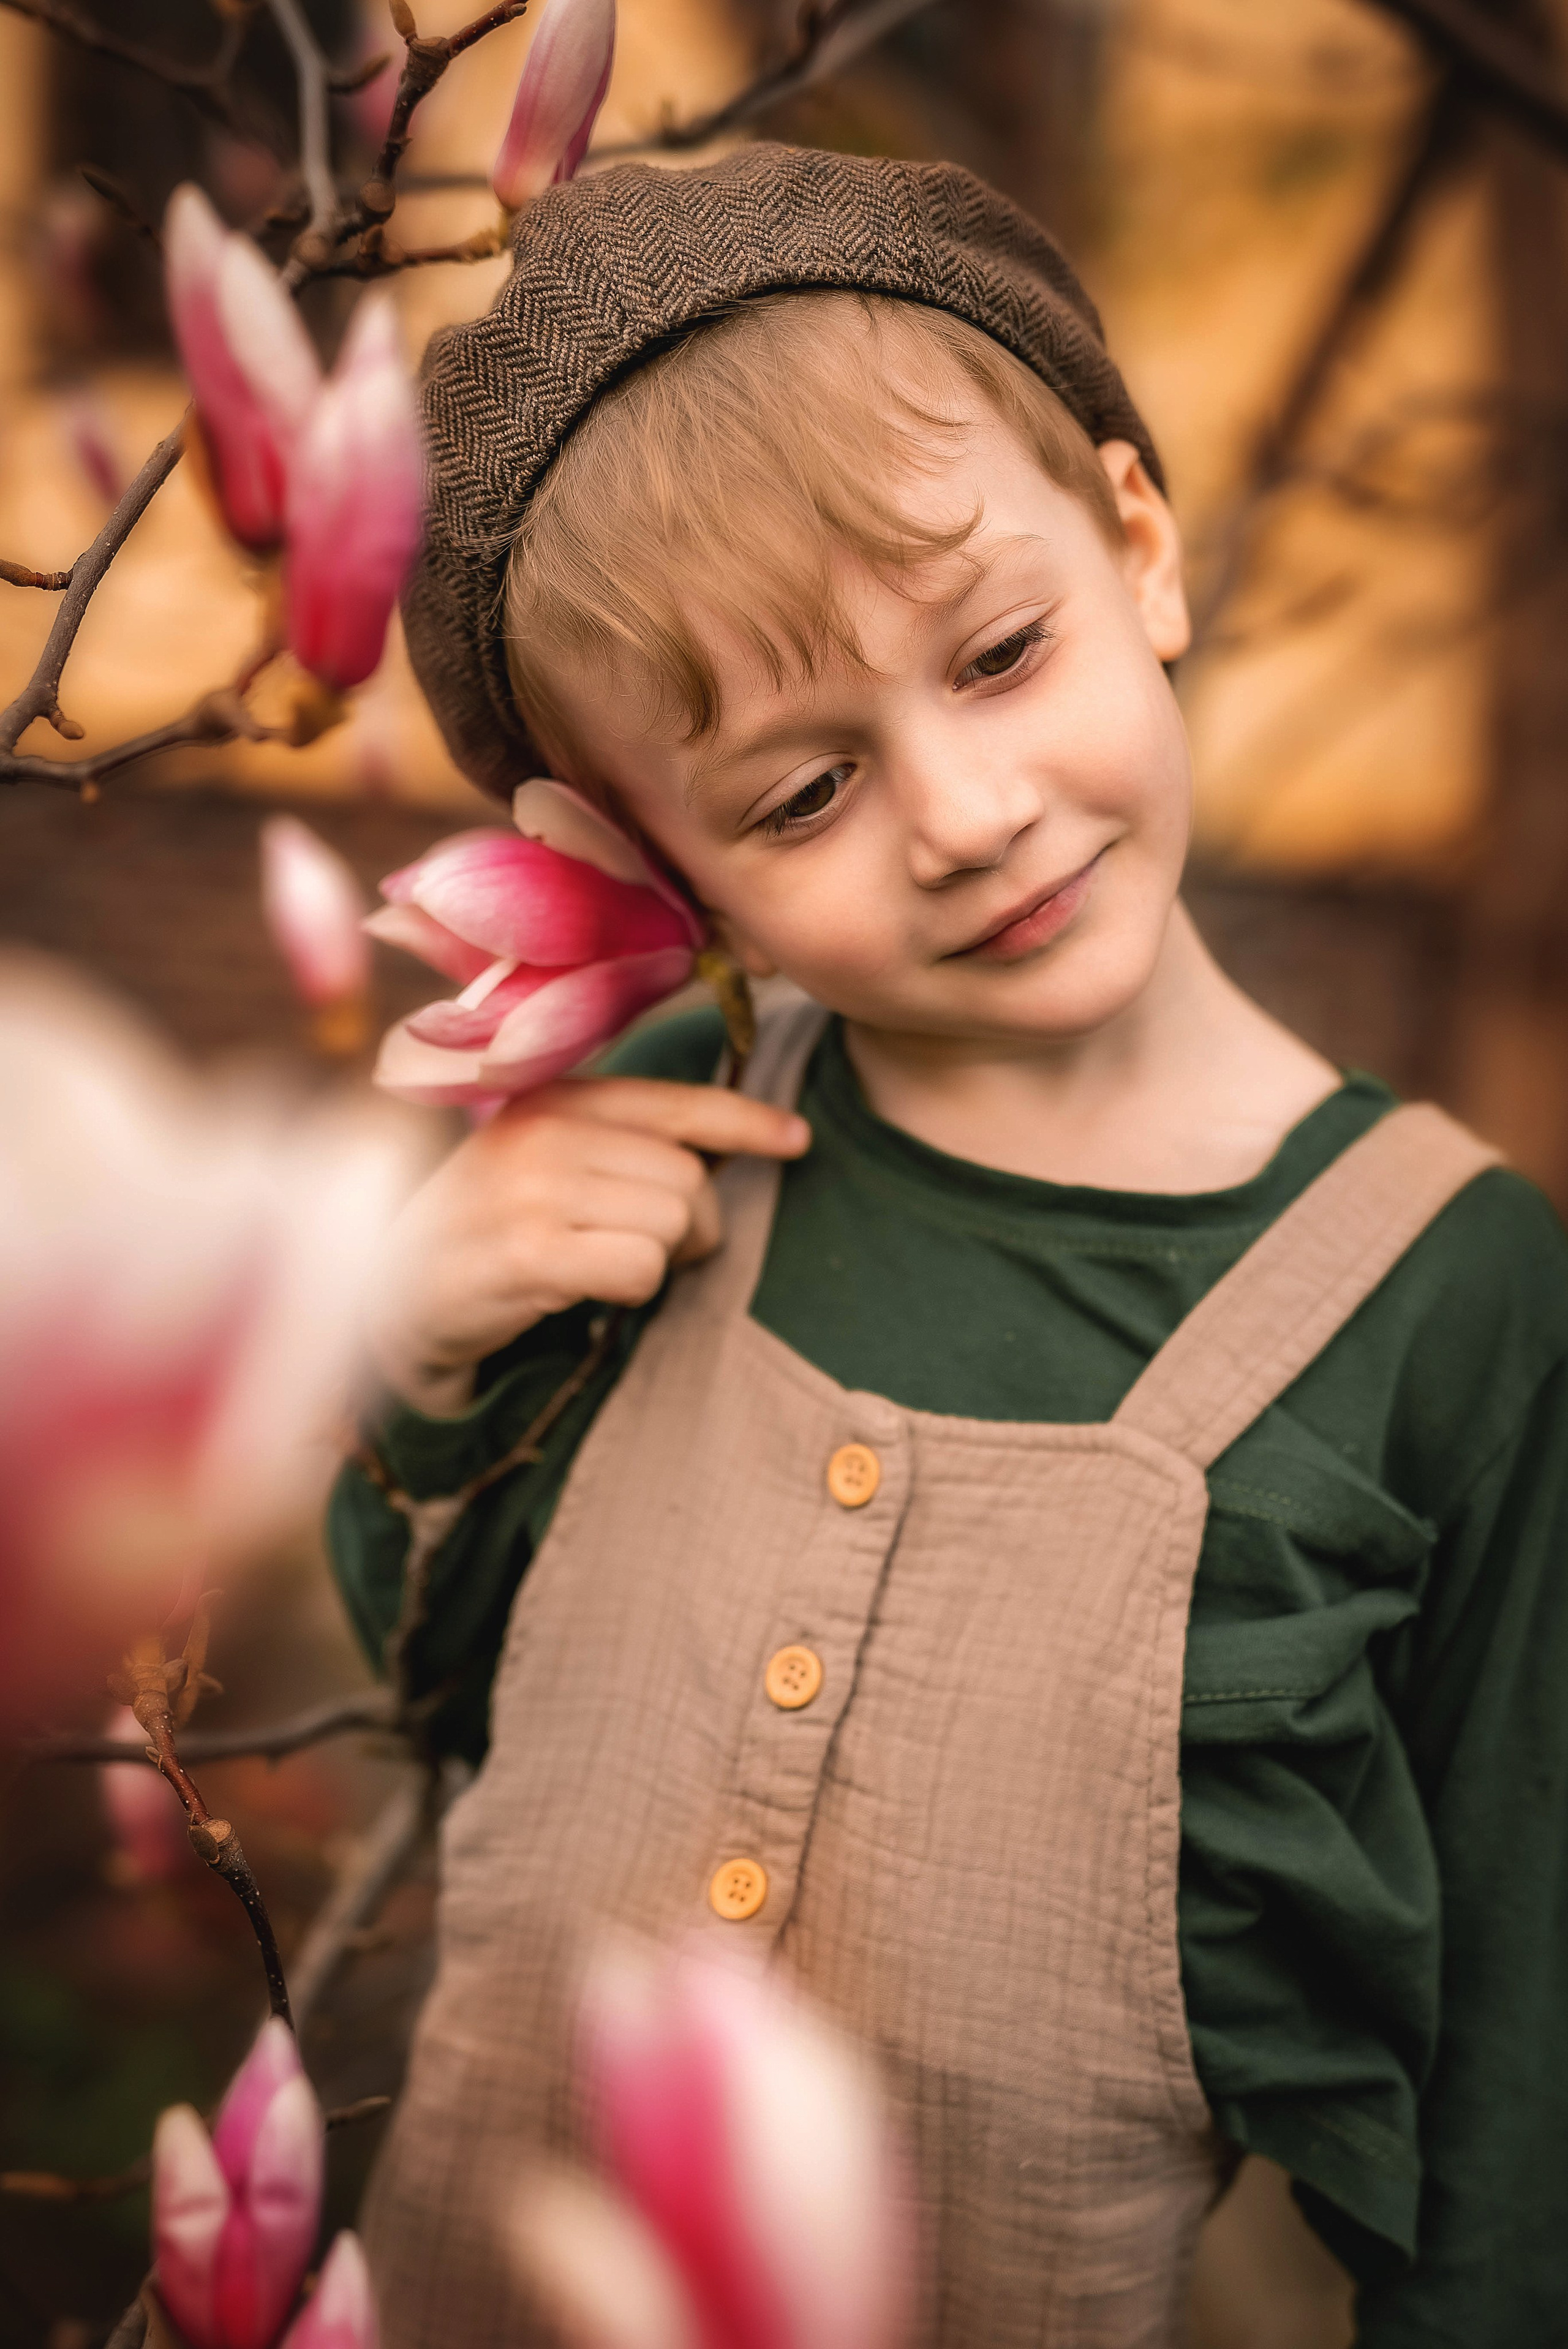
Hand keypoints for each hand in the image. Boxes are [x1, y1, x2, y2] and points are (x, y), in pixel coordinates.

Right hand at [366, 1077, 810, 1415]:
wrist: (387, 1297)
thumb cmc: (485, 1233)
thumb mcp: (544, 1164)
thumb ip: (617, 1146)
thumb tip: (721, 1151)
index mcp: (554, 1098)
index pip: (674, 1102)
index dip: (743, 1121)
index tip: (796, 1139)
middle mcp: (543, 1130)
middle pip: (687, 1178)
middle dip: (692, 1228)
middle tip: (644, 1254)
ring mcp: (532, 1187)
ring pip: (672, 1222)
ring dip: (660, 1262)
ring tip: (602, 1270)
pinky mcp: (528, 1250)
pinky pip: (639, 1267)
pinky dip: (630, 1290)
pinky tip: (582, 1291)